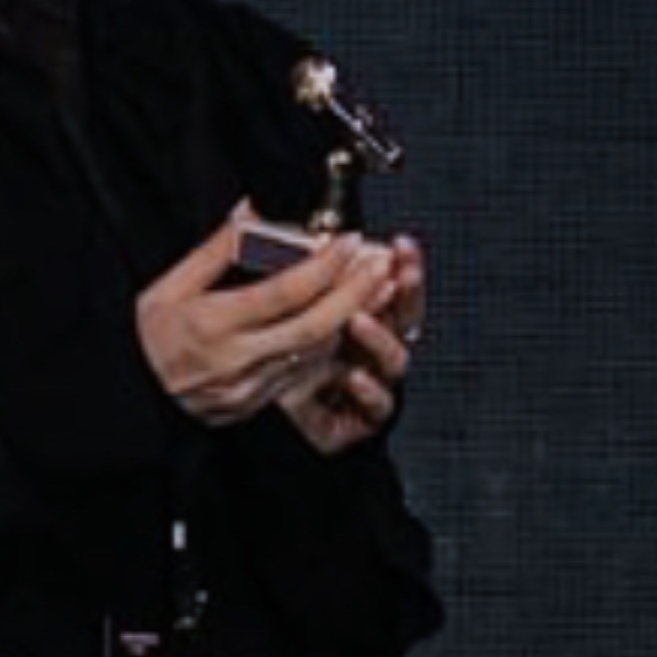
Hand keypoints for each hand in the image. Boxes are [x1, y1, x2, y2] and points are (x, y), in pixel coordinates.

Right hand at [134, 206, 398, 427]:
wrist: (132, 395)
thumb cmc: (148, 338)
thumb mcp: (170, 285)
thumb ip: (218, 249)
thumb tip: (253, 210)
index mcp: (211, 324)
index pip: (282, 293)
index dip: (322, 266)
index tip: (347, 241)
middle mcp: (235, 360)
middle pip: (313, 326)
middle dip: (355, 293)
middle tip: (381, 264)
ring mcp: (250, 387)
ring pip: (316, 352)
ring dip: (353, 317)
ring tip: (377, 284)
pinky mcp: (259, 403)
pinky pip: (305, 372)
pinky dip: (331, 342)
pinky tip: (348, 318)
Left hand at [280, 236, 425, 453]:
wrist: (248, 412)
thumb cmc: (268, 358)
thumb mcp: (281, 308)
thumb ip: (301, 274)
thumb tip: (313, 236)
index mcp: (360, 317)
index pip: (392, 286)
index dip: (402, 266)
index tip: (400, 245)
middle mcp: (372, 350)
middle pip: (406, 318)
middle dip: (407, 292)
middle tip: (397, 273)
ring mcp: (373, 383)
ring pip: (395, 361)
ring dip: (380, 338)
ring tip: (356, 321)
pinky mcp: (362, 420)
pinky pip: (378, 406)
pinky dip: (368, 391)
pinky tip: (352, 377)